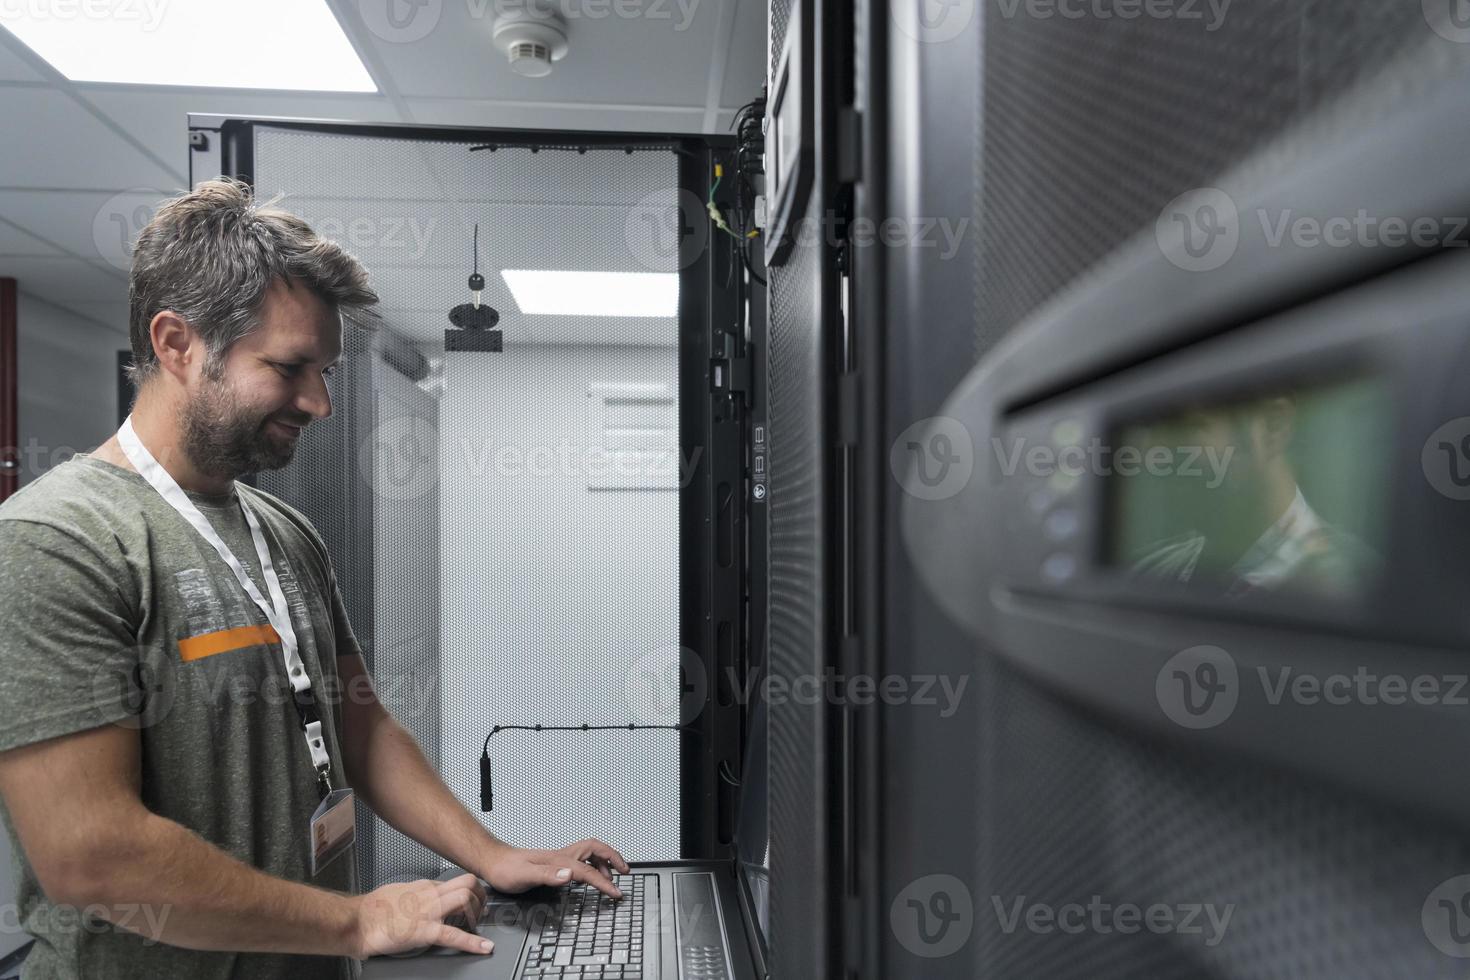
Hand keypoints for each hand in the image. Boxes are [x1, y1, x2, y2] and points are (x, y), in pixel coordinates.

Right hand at [351, 873, 491, 957]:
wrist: (357, 921)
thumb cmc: (373, 910)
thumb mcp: (400, 892)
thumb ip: (417, 893)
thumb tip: (424, 895)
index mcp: (424, 887)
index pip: (457, 881)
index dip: (472, 892)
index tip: (477, 902)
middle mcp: (430, 895)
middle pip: (468, 883)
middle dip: (481, 897)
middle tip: (482, 912)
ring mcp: (428, 912)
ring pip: (465, 899)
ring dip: (477, 915)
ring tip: (478, 928)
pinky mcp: (424, 931)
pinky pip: (454, 935)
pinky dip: (473, 943)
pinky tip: (483, 948)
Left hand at [483, 838, 630, 899]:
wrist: (493, 862)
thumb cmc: (506, 869)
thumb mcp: (526, 875)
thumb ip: (549, 875)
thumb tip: (570, 875)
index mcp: (560, 860)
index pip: (588, 870)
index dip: (604, 882)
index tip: (615, 893)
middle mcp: (562, 856)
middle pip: (595, 849)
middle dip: (613, 858)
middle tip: (625, 871)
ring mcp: (559, 858)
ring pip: (589, 853)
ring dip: (604, 861)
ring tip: (611, 875)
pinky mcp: (554, 863)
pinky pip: (580, 859)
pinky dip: (591, 864)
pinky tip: (587, 874)